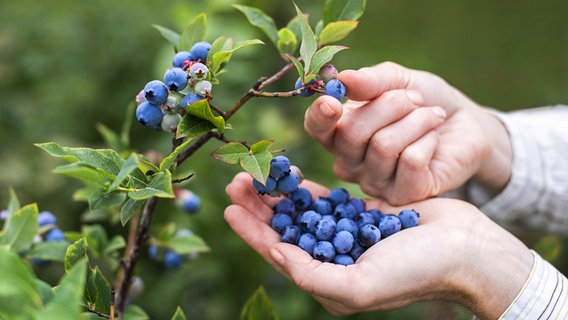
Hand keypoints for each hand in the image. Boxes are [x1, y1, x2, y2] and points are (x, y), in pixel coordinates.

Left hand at [224, 172, 531, 318]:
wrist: (465, 249)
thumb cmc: (417, 271)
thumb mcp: (361, 284)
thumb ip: (314, 275)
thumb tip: (277, 254)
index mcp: (329, 281)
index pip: (278, 254)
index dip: (251, 232)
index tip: (228, 208)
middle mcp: (333, 259)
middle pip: (285, 230)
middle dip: (259, 207)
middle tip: (236, 181)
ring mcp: (347, 235)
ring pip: (301, 212)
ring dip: (278, 194)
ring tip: (255, 173)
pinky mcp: (363, 214)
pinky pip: (326, 199)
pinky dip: (306, 188)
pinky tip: (289, 175)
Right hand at [304, 62, 511, 204]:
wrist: (464, 124)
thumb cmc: (423, 101)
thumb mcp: (398, 80)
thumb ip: (371, 81)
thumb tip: (343, 79)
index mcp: (339, 132)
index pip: (316, 128)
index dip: (320, 116)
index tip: (333, 102)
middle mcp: (349, 162)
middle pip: (352, 133)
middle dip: (390, 105)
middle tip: (415, 99)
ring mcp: (374, 183)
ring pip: (384, 146)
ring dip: (416, 120)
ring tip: (431, 115)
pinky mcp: (403, 195)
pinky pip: (410, 162)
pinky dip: (428, 140)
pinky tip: (434, 140)